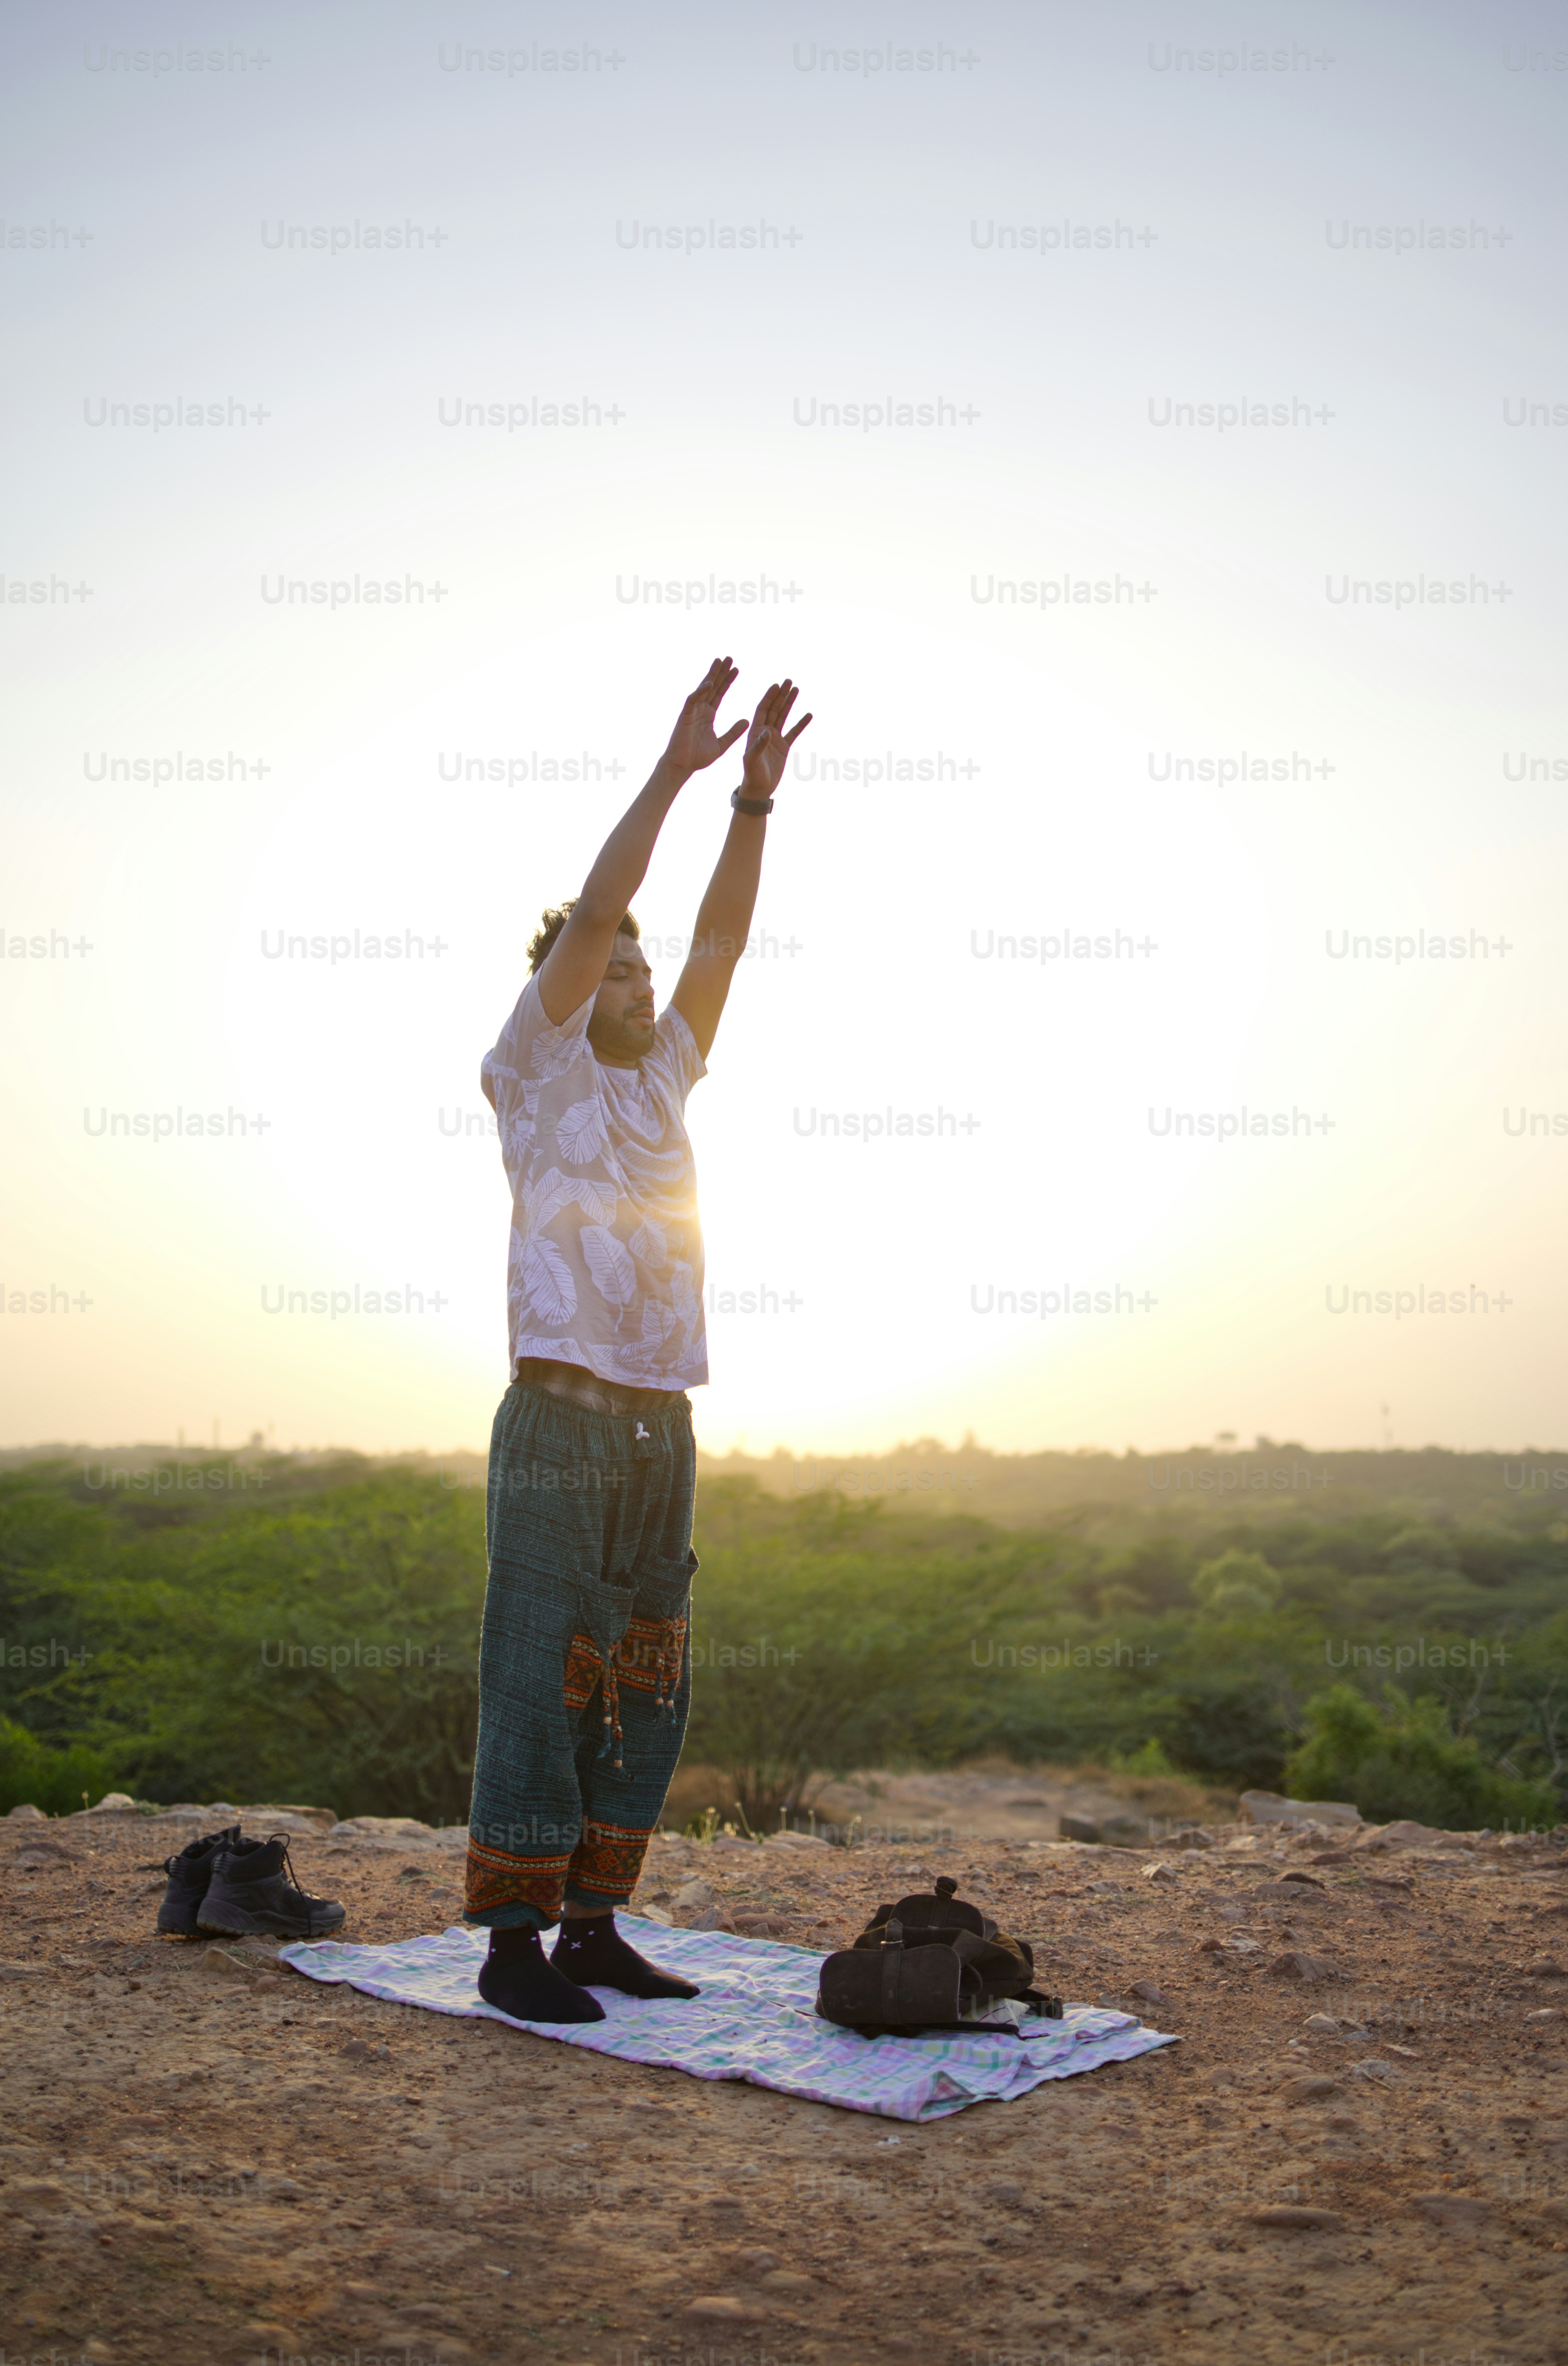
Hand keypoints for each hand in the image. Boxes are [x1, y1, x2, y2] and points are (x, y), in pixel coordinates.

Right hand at [662, 657, 747, 776]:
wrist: (682, 766)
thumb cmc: (698, 757)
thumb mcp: (722, 744)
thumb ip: (733, 732)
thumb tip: (747, 721)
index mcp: (708, 714)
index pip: (719, 693)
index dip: (727, 681)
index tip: (736, 669)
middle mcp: (700, 709)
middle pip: (712, 686)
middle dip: (720, 672)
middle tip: (729, 658)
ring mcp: (692, 711)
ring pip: (703, 689)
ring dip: (711, 675)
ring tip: (719, 661)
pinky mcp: (685, 716)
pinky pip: (693, 701)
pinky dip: (700, 692)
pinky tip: (709, 683)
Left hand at [740, 678, 811, 802]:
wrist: (759, 788)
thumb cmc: (752, 775)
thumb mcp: (752, 760)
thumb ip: (758, 746)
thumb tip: (768, 732)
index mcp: (755, 731)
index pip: (762, 709)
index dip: (769, 697)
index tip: (776, 685)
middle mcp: (765, 732)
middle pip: (774, 709)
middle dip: (781, 695)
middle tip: (788, 681)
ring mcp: (775, 738)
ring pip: (783, 717)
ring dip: (789, 703)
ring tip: (796, 689)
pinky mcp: (784, 747)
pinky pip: (794, 732)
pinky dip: (801, 723)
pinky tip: (808, 714)